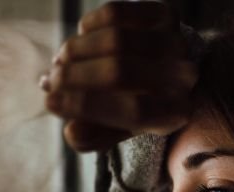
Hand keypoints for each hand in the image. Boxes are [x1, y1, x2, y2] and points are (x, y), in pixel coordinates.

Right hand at [43, 1, 197, 150]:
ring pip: (115, 40)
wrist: (165, 70)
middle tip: (49, 81)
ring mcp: (176, 42)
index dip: (87, 107)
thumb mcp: (114, 129)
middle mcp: (183, 77)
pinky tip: (82, 38)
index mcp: (175, 113)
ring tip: (59, 62)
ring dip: (76, 50)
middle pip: (120, 72)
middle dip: (74, 76)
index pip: (132, 111)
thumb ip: (93, 137)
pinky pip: (116, 13)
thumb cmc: (133, 105)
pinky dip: (89, 25)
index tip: (49, 103)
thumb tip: (71, 131)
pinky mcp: (164, 14)